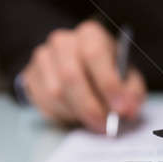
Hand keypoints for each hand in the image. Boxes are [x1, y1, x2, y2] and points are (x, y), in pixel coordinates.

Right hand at [22, 20, 145, 132]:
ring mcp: (43, 57)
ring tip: (94, 121)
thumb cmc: (108, 73)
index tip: (121, 109)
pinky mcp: (30, 76)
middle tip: (106, 126)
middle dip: (91, 107)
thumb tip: (128, 110)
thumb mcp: (128, 78)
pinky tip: (77, 115)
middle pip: (71, 76)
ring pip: (56, 93)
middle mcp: (63, 41)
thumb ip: (132, 93)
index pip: (95, 55)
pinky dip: (63, 115)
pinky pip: (44, 103)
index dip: (108, 84)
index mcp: (91, 35)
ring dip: (77, 113)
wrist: (80, 67)